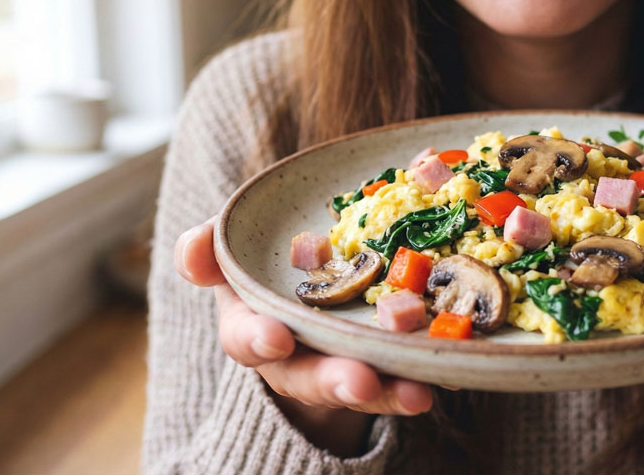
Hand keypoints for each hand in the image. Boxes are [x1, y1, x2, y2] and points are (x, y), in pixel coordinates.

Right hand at [173, 218, 434, 454]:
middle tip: (360, 380)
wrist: (309, 286)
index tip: (276, 337)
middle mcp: (296, 357)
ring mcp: (341, 366)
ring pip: (362, 386)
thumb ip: (211, 247)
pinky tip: (451, 374)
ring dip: (387, 392)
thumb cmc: (266, 265)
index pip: (247, 338)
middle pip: (311, 377)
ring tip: (418, 395)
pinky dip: (425, 376)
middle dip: (336, 380)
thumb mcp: (235, 249)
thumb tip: (192, 250)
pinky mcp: (384, 367)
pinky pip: (403, 377)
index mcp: (253, 325)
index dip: (259, 339)